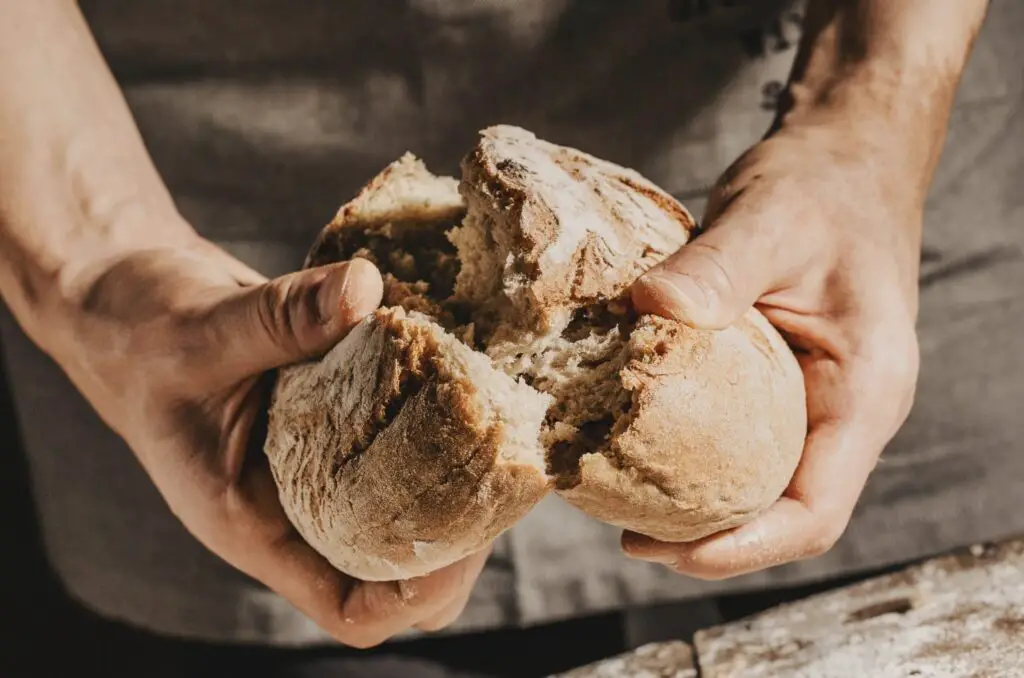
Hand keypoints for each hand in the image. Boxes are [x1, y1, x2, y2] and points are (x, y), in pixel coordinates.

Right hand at [49, 226, 486, 645]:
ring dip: (455, 475)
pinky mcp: (336, 420)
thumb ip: (279, 317)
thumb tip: (365, 290)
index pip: (350, 606)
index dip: (415, 592)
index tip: (466, 533)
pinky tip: (464, 372)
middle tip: (499, 468)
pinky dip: (435, 418)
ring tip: (496, 422)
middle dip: (457, 536)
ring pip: (406, 505)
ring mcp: (319, 466)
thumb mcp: (201, 330)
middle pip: (398, 569)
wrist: (129, 303)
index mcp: (255, 524)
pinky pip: (398, 440)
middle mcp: (296, 507)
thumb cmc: (141, 335)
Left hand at [624, 121, 921, 578]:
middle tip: (624, 534)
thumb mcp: (773, 219)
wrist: (845, 158)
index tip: (662, 549)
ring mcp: (813, 399)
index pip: (814, 511)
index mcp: (864, 392)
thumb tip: (646, 309)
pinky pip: (740, 439)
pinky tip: (636, 442)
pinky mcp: (781, 381)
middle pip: (781, 513)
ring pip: (760, 482)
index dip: (742, 548)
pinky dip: (692, 454)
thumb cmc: (824, 186)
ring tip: (620, 500)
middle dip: (706, 538)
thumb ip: (718, 267)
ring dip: (697, 504)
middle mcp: (843, 411)